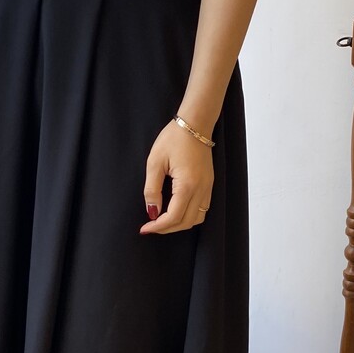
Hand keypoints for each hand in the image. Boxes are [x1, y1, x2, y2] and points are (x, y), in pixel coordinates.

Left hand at [139, 119, 213, 234]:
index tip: (144, 228)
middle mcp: (201, 189)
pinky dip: (189, 215)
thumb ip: (152, 189)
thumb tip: (151, 211)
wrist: (195, 123)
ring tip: (163, 221)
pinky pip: (203, 208)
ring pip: (197, 218)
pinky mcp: (209, 184)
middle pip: (186, 222)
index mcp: (187, 185)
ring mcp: (208, 187)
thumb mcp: (154, 162)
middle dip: (167, 228)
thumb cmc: (173, 139)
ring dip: (180, 224)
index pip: (173, 217)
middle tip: (151, 227)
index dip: (158, 227)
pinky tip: (176, 211)